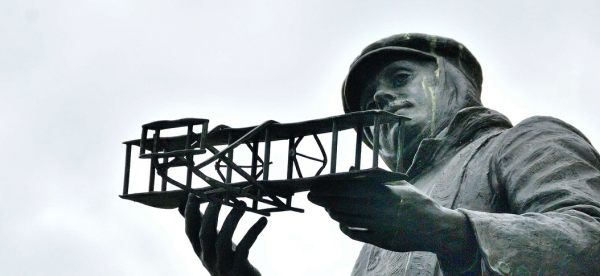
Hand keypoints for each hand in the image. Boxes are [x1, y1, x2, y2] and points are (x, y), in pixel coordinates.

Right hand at [180, 194, 266, 275]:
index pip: (190, 231)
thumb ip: (202, 226)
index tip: (193, 194)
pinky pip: (244, 247)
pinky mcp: (238, 269)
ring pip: (223, 240)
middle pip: (204, 234)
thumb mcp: (212, 244)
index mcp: (200, 251)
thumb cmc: (227, 260)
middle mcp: (208, 258)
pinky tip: (263, 221)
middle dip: (212, 212)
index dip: (190, 213)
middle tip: (221, 194)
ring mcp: (222, 265)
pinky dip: (253, 232)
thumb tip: (183, 206)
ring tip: (243, 203)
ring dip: (232, 219)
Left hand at [307, 180, 474, 257]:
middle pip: (346, 202)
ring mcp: (381, 225)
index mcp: (385, 191)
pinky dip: (347, 228)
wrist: (435, 227)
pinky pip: (358, 234)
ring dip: (334, 213)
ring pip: (349, 218)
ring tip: (325, 208)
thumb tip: (351, 167)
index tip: (318, 184)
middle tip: (311, 196)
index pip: (352, 186)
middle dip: (326, 199)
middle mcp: (381, 207)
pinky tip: (340, 223)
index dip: (332, 186)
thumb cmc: (416, 202)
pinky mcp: (382, 240)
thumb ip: (374, 176)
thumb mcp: (398, 184)